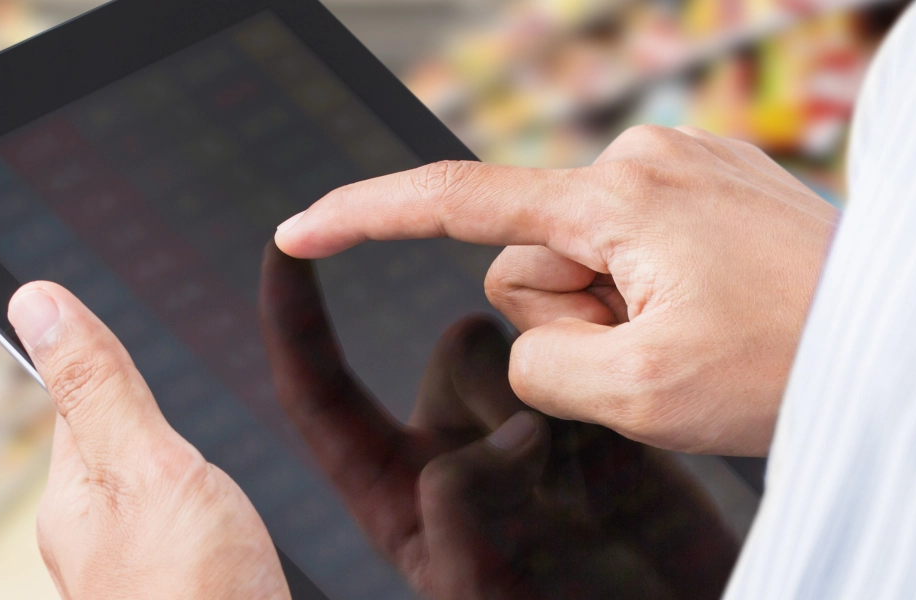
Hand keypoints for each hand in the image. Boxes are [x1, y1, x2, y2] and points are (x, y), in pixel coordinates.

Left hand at [9, 282, 286, 599]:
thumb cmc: (192, 597)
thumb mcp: (146, 466)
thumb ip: (100, 386)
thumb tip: (34, 301)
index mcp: (74, 499)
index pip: (80, 402)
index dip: (109, 360)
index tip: (132, 325)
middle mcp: (101, 542)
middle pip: (131, 449)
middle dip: (166, 418)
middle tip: (201, 378)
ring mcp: (148, 575)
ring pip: (174, 495)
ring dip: (204, 472)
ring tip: (225, 455)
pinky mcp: (200, 595)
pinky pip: (205, 537)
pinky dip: (229, 517)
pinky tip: (249, 522)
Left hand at [260, 246, 738, 599]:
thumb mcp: (482, 585)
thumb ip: (465, 502)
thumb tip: (512, 429)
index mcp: (395, 494)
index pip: (320, 394)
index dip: (294, 319)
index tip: (283, 241)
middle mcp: (454, 450)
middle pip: (460, 348)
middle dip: (505, 379)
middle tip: (549, 463)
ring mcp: (527, 432)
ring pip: (533, 346)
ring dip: (563, 382)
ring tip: (600, 476)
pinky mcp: (598, 419)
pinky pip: (593, 359)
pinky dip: (610, 384)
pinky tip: (633, 458)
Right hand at [275, 125, 835, 455]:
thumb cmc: (792, 363)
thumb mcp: (637, 394)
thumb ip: (539, 364)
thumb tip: (536, 333)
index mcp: (614, 195)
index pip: (454, 201)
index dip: (365, 218)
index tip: (298, 229)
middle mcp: (645, 156)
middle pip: (532, 260)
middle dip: (574, 319)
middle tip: (663, 355)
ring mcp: (686, 165)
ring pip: (587, 263)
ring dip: (622, 314)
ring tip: (706, 335)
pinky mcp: (715, 185)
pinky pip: (640, 250)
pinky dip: (660, 294)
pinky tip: (725, 313)